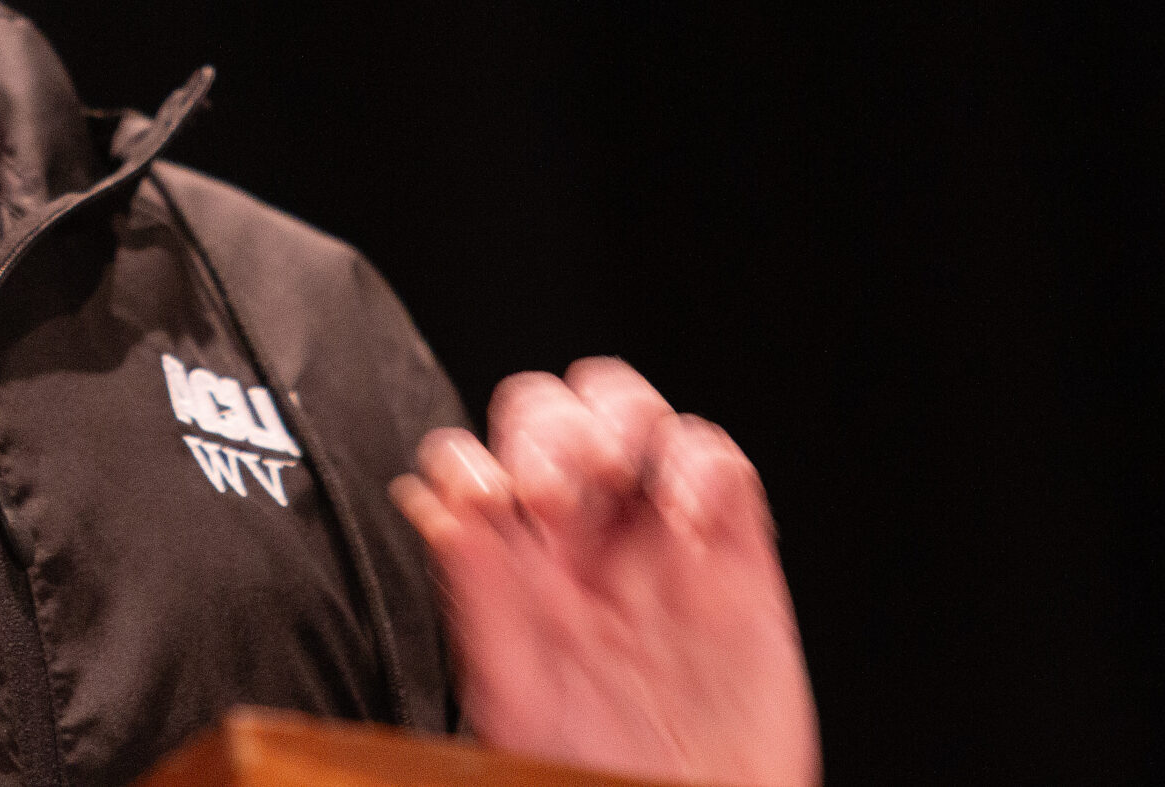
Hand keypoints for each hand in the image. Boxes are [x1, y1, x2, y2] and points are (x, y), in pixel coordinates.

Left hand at [389, 358, 817, 786]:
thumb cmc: (593, 770)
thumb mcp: (516, 694)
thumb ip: (477, 594)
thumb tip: (431, 501)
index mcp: (517, 563)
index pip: (480, 456)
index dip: (477, 455)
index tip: (489, 496)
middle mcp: (584, 537)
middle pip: (553, 412)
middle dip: (551, 428)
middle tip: (557, 493)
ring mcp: (658, 536)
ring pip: (634, 412)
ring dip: (619, 419)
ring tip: (614, 474)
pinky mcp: (733, 550)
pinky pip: (717, 460)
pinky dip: (701, 463)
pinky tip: (685, 516)